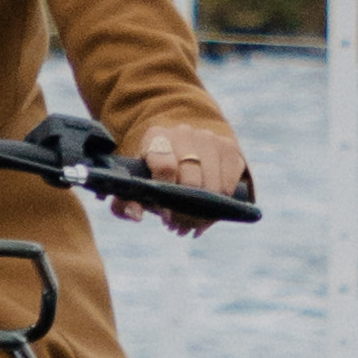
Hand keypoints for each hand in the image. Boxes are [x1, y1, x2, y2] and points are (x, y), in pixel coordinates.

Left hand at [116, 113, 252, 224]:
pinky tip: (211, 212)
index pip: (165, 165)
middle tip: (180, 225)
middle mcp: (184, 132)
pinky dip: (223, 205)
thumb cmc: (153, 173)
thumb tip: (135, 216)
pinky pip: (231, 184)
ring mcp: (209, 138)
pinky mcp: (229, 148)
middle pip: (192, 179)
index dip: (167, 194)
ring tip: (193, 223)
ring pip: (214, 185)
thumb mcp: (136, 185)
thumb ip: (126, 203)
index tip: (165, 215)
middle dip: (186, 211)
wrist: (181, 149)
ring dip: (205, 212)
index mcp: (156, 137)